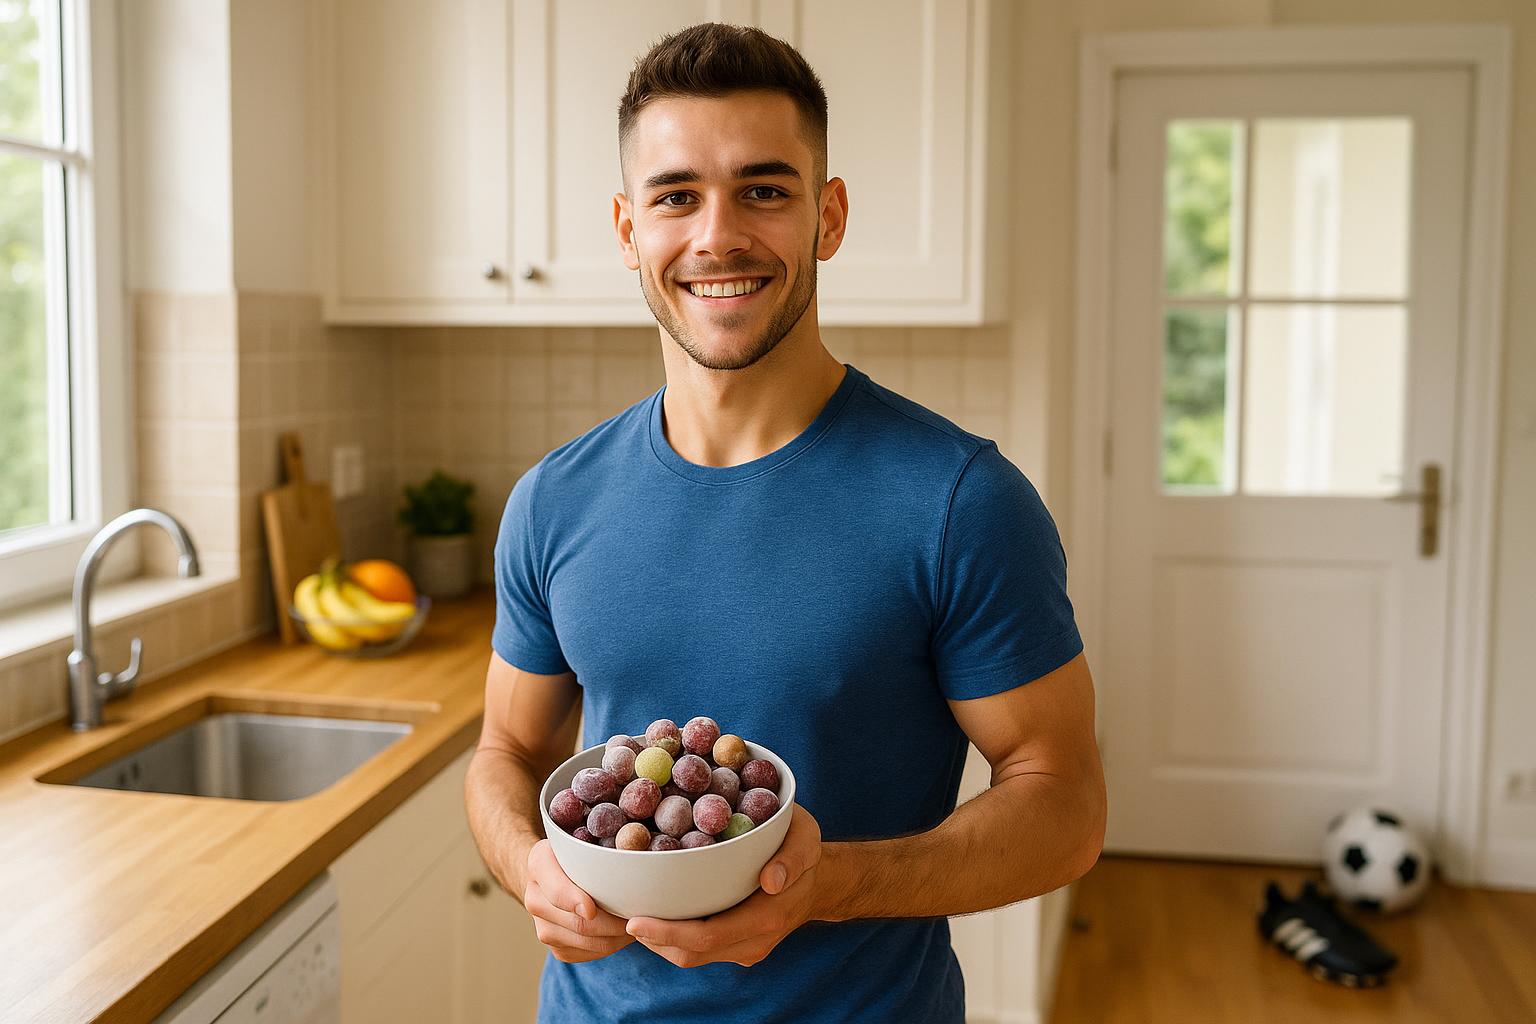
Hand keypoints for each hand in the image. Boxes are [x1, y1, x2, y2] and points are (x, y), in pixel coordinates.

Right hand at [523, 838, 634, 962]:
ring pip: (587, 942)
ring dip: (617, 937)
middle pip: (579, 923)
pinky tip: (622, 931)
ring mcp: (542, 927)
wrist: (553, 874)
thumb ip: (595, 850)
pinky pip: (587, 954)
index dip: (575, 901)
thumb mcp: (582, 839)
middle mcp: (534, 899)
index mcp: (539, 864)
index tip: (593, 908)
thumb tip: (633, 860)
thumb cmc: (577, 852)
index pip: (557, 890)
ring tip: (638, 922)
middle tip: (642, 916)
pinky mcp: (555, 947)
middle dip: (615, 923)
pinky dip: (610, 945)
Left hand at [626, 804, 822, 967]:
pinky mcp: (736, 946)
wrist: (821, 881)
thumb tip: (771, 880)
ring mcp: (743, 949)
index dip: (667, 933)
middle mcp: (752, 942)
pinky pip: (698, 948)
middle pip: (690, 953)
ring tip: (626, 914)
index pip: (706, 937)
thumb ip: (793, 858)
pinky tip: (653, 912)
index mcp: (766, 918)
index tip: (633, 919)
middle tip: (616, 915)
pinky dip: (672, 936)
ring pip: (690, 955)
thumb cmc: (806, 850)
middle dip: (651, 939)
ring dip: (658, 940)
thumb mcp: (806, 840)